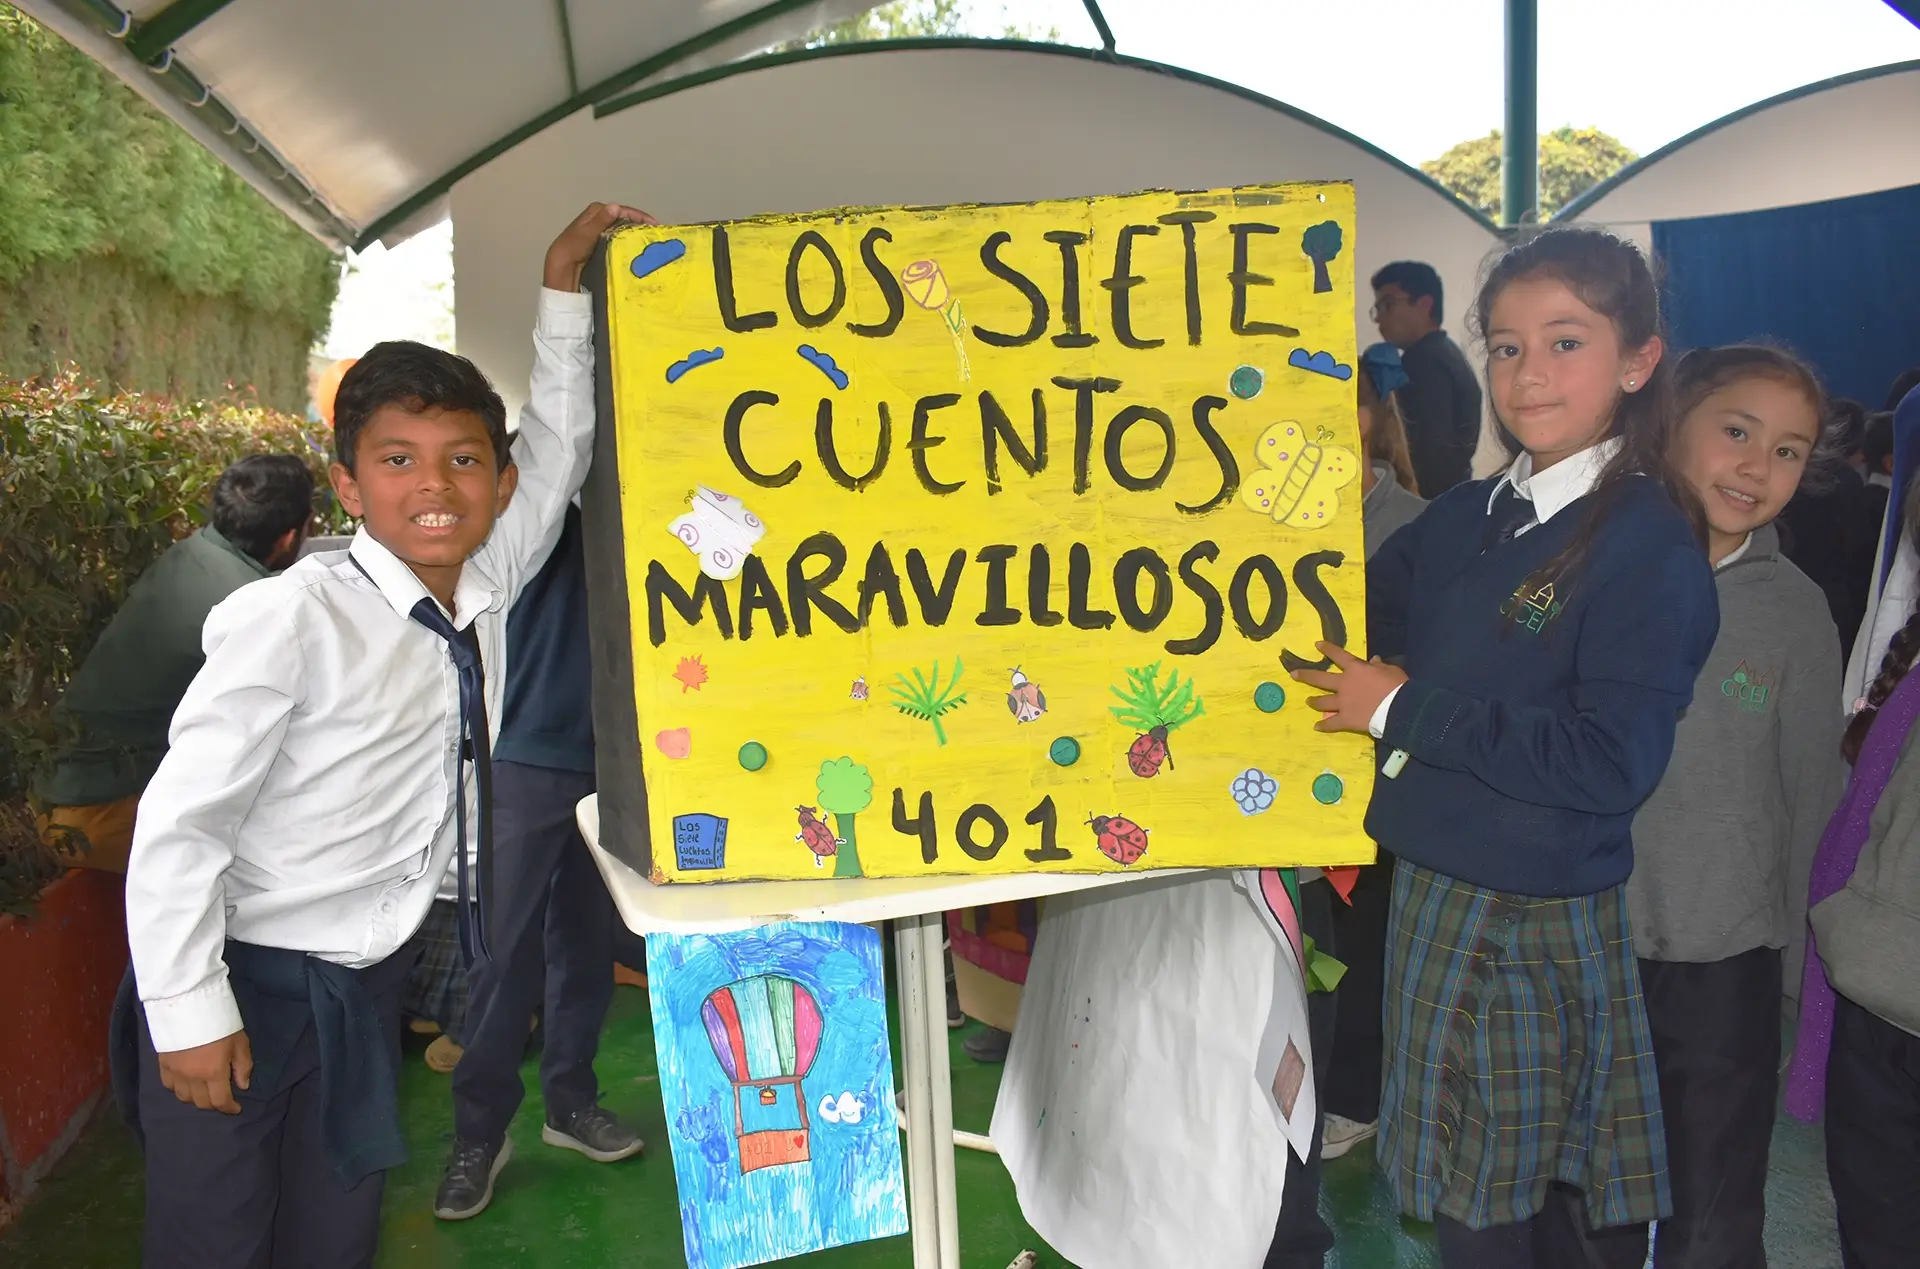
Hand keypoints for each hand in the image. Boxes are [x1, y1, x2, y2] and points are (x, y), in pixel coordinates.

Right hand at [156, 1030, 252, 1113]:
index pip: (220, 1101)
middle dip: (214, 1104)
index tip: (236, 1108)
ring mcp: (175, 1072)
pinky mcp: (163, 1065)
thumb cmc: (220, 1021)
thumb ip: (242, 1065)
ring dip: (196, 1098)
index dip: (229, 1108)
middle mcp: (192, 1078)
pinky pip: (169, 1086)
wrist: (188, 1004)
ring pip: (183, 1098)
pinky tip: (186, 1083)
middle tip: (222, 1097)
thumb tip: (242, 1086)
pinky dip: (179, 1089)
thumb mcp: (240, 1041)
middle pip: (201, 1103)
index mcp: (214, 1073)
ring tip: (205, 1090)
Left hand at [544, 202, 658, 291]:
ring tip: (649, 241)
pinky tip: (636, 247)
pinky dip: (628, 240)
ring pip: (623, 227)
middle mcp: (600, 217)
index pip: (622, 210)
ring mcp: (601, 229)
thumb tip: (616, 207)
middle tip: (655, 233)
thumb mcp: (587, 232)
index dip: (639, 215)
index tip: (654, 224)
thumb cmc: (573, 247)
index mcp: (596, 210)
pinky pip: (619, 237)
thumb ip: (601, 220)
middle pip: (624, 218)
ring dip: (635, 233)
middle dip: (639, 224)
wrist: (563, 264)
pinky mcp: (602, 240)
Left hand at [1292, 641, 1407, 734]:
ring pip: (1322, 702)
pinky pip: (1332, 723)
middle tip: (1294, 674)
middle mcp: (1344, 684)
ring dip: (1314, 701)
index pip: (1338, 655)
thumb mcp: (1391, 670)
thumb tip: (1374, 660)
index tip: (1317, 645)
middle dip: (1305, 676)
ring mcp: (1343, 702)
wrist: (1398, 708)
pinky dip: (1324, 726)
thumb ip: (1380, 666)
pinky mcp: (1346, 719)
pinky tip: (1316, 727)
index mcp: (1355, 669)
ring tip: (1307, 702)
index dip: (1327, 649)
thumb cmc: (1396, 686)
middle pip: (1320, 679)